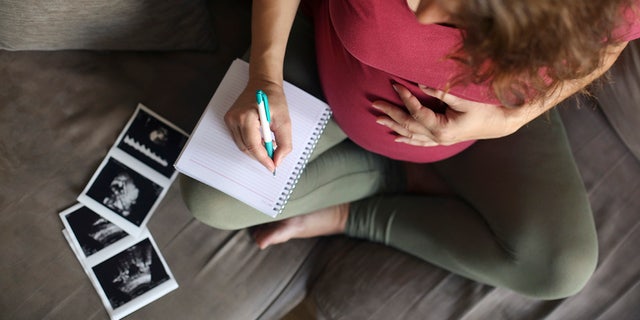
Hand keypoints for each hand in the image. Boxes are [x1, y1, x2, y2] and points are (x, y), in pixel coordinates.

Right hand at [224, 79, 291, 171]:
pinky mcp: (229, 120)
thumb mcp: (284, 121)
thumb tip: (277, 161)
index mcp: (247, 116)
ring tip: (269, 147)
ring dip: (256, 151)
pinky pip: (239, 139)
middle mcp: (235, 118)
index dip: (264, 159)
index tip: (272, 167)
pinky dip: (250, 144)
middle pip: (246, 148)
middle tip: (273, 159)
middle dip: (260, 156)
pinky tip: (261, 141)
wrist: (263, 84)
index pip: (253, 145)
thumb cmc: (274, 99)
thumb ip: (284, 143)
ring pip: (242, 146)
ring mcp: (230, 119)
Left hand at [373, 83, 525, 145]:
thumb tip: (419, 82)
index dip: (404, 98)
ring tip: (378, 120)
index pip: (416, 112)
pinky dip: (407, 139)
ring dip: (394, 126)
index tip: (394, 85)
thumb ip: (441, 92)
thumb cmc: (486, 108)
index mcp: (442, 128)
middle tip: (375, 105)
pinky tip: (397, 138)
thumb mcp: (464, 98)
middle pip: (408, 126)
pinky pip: (420, 141)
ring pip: (411, 135)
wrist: (502, 122)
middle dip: (391, 114)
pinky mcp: (443, 140)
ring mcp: (440, 141)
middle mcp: (439, 137)